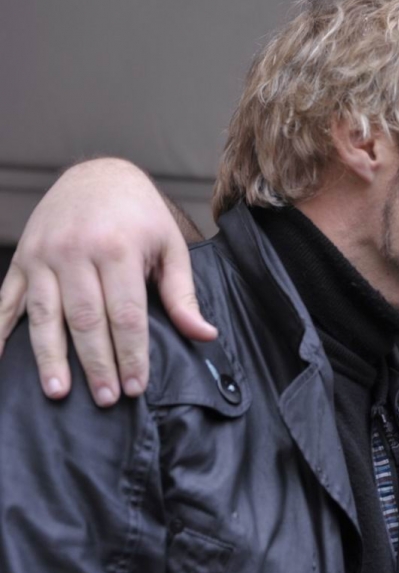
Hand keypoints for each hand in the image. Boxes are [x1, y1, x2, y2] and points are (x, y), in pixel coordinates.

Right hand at [0, 158, 216, 405]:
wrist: (98, 174)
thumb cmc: (141, 216)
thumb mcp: (170, 247)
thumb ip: (183, 295)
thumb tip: (205, 335)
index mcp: (118, 248)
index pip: (126, 314)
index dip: (131, 354)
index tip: (136, 386)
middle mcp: (76, 252)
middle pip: (86, 319)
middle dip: (97, 363)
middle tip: (107, 398)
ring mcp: (43, 255)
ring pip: (45, 315)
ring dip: (50, 357)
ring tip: (58, 392)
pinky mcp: (22, 259)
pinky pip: (4, 300)